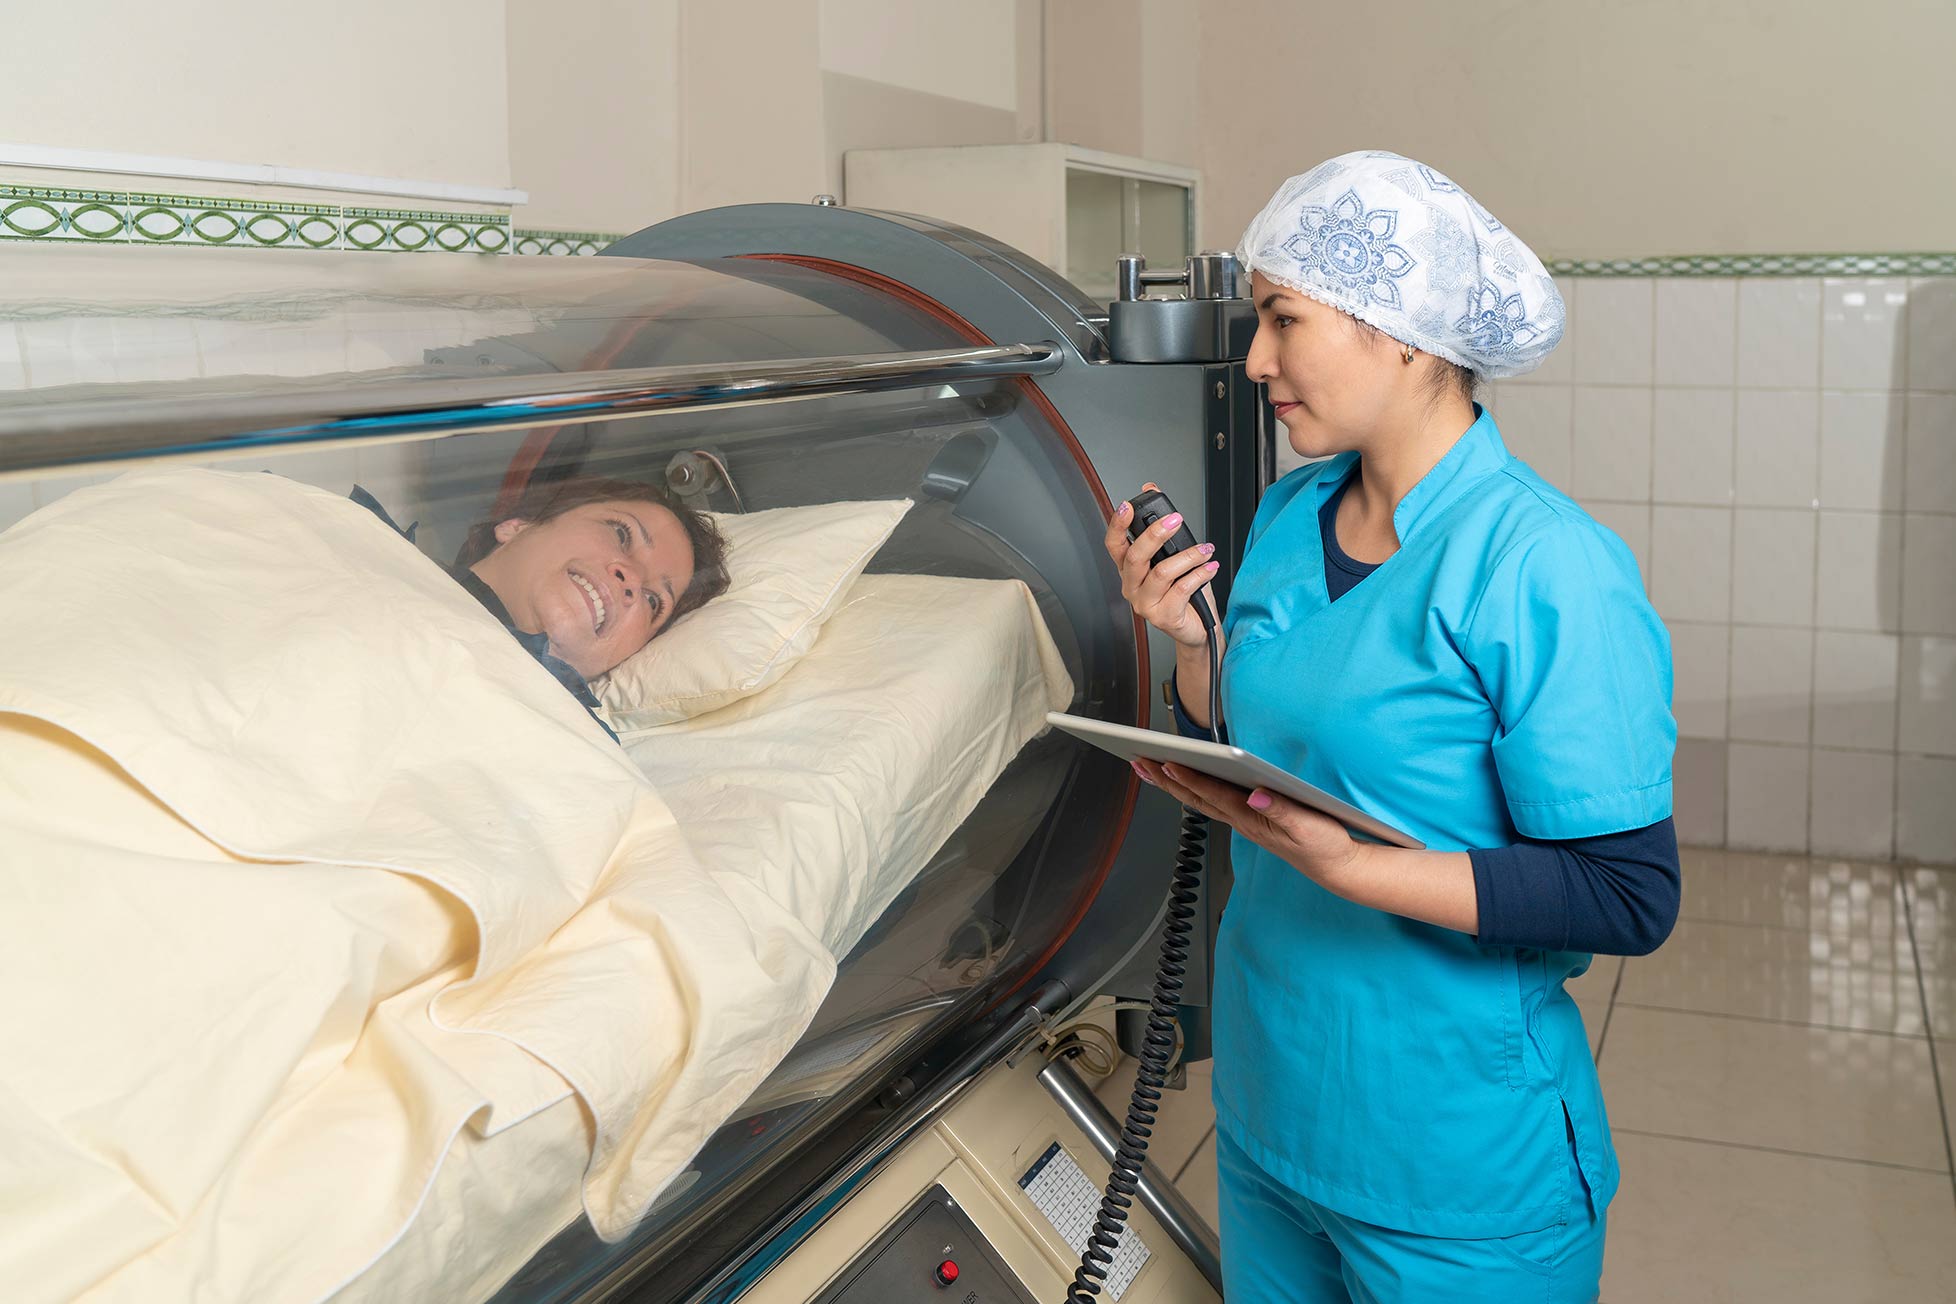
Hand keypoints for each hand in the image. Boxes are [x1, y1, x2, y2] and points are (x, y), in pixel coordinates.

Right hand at [1104, 500, 1220, 649]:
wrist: (1197, 629)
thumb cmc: (1185, 594)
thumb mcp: (1174, 556)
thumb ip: (1163, 527)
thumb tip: (1152, 489)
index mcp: (1130, 571)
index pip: (1114, 545)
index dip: (1117, 525)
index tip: (1126, 506)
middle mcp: (1132, 587)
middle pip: (1135, 556)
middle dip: (1156, 534)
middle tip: (1175, 520)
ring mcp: (1145, 604)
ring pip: (1161, 572)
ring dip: (1188, 556)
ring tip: (1206, 550)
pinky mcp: (1163, 617)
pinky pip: (1181, 589)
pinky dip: (1200, 574)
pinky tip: (1210, 567)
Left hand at [1133, 758, 1368, 891]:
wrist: (1335, 867)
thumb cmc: (1324, 846)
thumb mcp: (1310, 827)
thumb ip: (1283, 810)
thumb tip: (1257, 794)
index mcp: (1253, 819)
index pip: (1214, 795)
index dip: (1190, 779)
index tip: (1168, 763)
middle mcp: (1241, 820)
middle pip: (1195, 798)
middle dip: (1166, 779)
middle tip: (1140, 761)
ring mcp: (1242, 821)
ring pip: (1198, 800)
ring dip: (1171, 784)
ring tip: (1148, 767)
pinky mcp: (1247, 818)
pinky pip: (1210, 801)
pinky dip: (1190, 788)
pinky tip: (1180, 779)